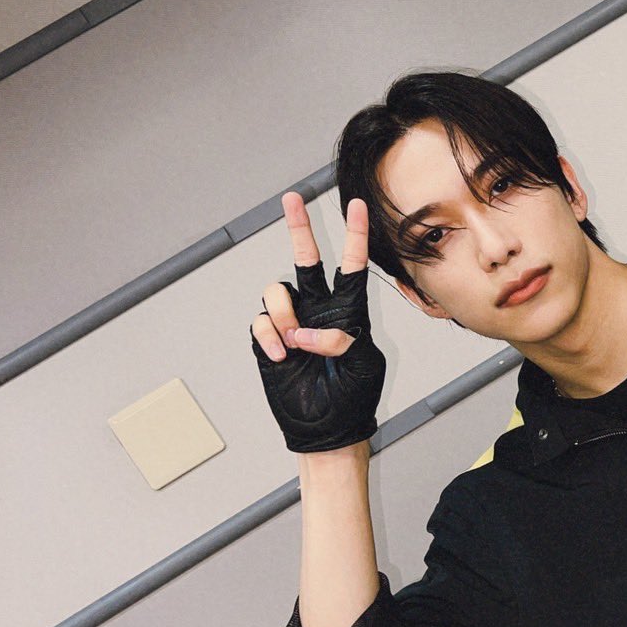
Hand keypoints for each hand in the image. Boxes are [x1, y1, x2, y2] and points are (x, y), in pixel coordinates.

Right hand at [249, 192, 387, 452]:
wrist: (326, 428)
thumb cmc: (354, 397)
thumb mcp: (366, 364)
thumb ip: (346, 339)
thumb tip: (310, 331)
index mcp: (349, 310)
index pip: (352, 266)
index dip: (355, 235)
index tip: (359, 205)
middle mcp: (318, 309)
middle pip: (306, 259)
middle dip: (299, 227)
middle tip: (293, 198)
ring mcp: (291, 322)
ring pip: (278, 291)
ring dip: (285, 315)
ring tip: (295, 344)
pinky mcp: (268, 339)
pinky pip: (261, 321)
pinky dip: (271, 337)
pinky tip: (284, 358)